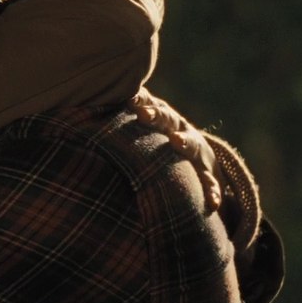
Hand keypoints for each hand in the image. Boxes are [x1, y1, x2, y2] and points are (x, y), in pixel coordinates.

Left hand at [130, 89, 221, 211]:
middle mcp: (180, 130)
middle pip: (168, 120)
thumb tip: (88, 102)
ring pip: (191, 146)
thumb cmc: (160, 140)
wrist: (199, 159)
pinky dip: (212, 191)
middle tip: (142, 113)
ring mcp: (196, 152)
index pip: (151, 105)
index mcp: (164, 119)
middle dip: (155, 116)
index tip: (128, 99)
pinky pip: (211, 183)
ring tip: (176, 142)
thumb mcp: (147, 128)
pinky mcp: (208, 174)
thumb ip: (126, 116)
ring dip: (184, 142)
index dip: (141, 101)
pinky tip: (212, 203)